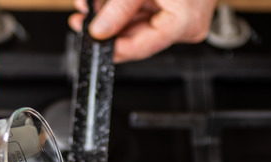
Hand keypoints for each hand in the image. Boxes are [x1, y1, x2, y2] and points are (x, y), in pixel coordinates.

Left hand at [69, 0, 215, 62]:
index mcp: (185, 23)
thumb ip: (118, 8)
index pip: (141, 47)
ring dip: (114, 16)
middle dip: (108, 27)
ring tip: (93, 5)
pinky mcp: (176, 7)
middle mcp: (187, 26)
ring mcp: (183, 18)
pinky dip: (127, 8)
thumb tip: (100, 30)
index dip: (112, 47)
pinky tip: (109, 2)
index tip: (90, 39)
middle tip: (83, 18)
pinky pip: (146, 13)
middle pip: (138, 37)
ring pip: (139, 25)